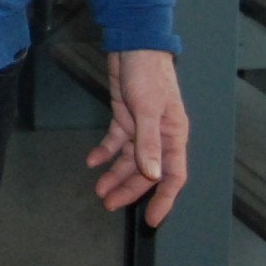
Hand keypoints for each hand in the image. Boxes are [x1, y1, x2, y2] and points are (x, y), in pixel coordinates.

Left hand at [87, 49, 188, 224]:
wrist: (133, 44)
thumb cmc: (146, 74)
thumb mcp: (146, 108)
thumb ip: (149, 142)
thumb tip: (153, 175)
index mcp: (173, 136)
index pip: (173, 176)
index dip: (164, 200)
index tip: (153, 220)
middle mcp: (159, 135)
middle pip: (146, 171)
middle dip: (129, 189)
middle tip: (108, 204)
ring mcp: (141, 126)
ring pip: (129, 159)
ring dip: (115, 174)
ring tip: (98, 190)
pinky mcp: (124, 115)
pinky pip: (115, 140)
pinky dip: (104, 151)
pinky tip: (91, 161)